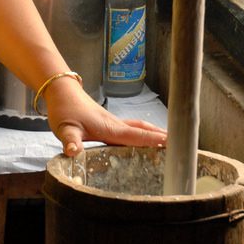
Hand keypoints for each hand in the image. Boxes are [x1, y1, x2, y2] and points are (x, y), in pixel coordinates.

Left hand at [43, 76, 166, 156]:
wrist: (61, 91)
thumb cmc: (64, 108)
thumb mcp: (64, 128)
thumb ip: (70, 142)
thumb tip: (73, 153)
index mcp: (109, 128)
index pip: (136, 136)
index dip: (154, 141)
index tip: (173, 145)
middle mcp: (115, 125)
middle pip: (144, 131)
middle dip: (162, 138)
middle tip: (181, 147)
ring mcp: (114, 123)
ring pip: (139, 129)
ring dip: (155, 135)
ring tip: (170, 144)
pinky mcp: (109, 122)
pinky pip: (131, 129)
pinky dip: (143, 134)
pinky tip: (144, 140)